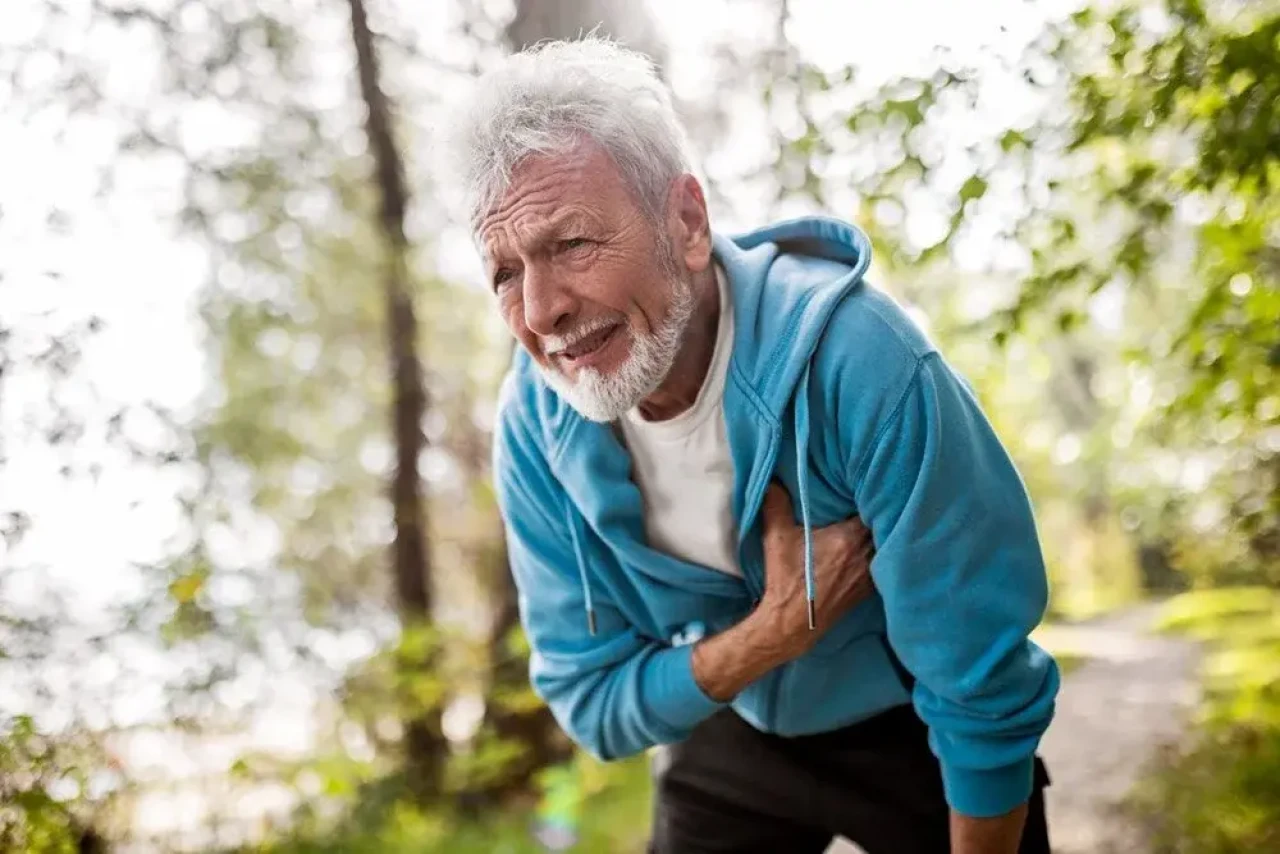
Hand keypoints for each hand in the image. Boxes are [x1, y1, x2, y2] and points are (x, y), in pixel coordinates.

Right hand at [756, 481, 873, 661]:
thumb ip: (775, 505)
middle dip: (879, 510)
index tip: (865, 484)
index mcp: (848, 538)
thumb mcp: (776, 539)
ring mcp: (870, 573)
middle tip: (872, 497)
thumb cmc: (786, 579)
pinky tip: (872, 547)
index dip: (871, 494)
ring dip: (881, 532)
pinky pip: (883, 563)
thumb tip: (772, 481)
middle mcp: (866, 554)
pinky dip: (880, 553)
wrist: (793, 622)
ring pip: (886, 544)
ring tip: (876, 519)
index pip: (872, 507)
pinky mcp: (869, 588)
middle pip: (883, 524)